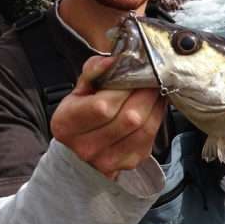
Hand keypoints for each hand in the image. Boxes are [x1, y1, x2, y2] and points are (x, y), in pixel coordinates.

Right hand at [50, 55, 164, 180]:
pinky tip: (154, 105)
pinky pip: (150, 137)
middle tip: (151, 78)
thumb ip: (93, 71)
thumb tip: (112, 61)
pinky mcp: (128, 162)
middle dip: (145, 93)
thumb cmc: (78, 116)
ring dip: (154, 104)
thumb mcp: (77, 91)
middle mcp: (86, 146)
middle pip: (129, 118)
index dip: (125, 87)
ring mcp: (108, 159)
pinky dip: (156, 117)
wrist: (76, 152)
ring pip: (144, 128)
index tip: (134, 72)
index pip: (104, 106)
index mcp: (68, 124)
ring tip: (154, 89)